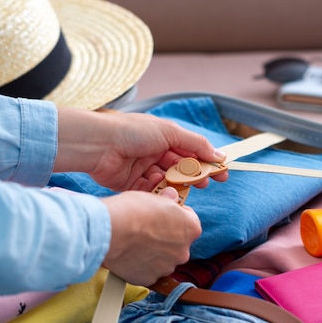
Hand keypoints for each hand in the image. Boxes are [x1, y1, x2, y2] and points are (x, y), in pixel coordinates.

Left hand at [53, 107, 227, 191]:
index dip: (206, 162)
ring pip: (167, 182)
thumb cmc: (133, 131)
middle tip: (204, 184)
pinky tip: (161, 189)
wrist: (99, 144)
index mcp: (163, 138)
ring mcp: (143, 169)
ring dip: (176, 184)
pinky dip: (157, 191)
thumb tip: (219, 154)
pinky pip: (151, 191)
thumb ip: (196, 144)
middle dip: (193, 176)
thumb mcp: (170, 132)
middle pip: (181, 169)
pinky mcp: (132, 184)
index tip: (222, 173)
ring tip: (183, 187)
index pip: (191, 152)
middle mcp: (154, 153)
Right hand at [99, 187, 199, 285]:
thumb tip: (171, 197)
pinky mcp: (149, 279)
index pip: (189, 222)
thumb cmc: (132, 211)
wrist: (111, 231)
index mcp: (190, 229)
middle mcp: (183, 251)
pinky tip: (129, 254)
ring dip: (153, 253)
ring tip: (135, 242)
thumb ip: (167, 202)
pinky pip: (147, 271)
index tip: (164, 216)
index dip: (175, 217)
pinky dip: (140, 265)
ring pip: (162, 259)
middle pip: (176, 244)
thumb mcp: (154, 197)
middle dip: (165, 238)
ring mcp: (166, 267)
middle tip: (146, 230)